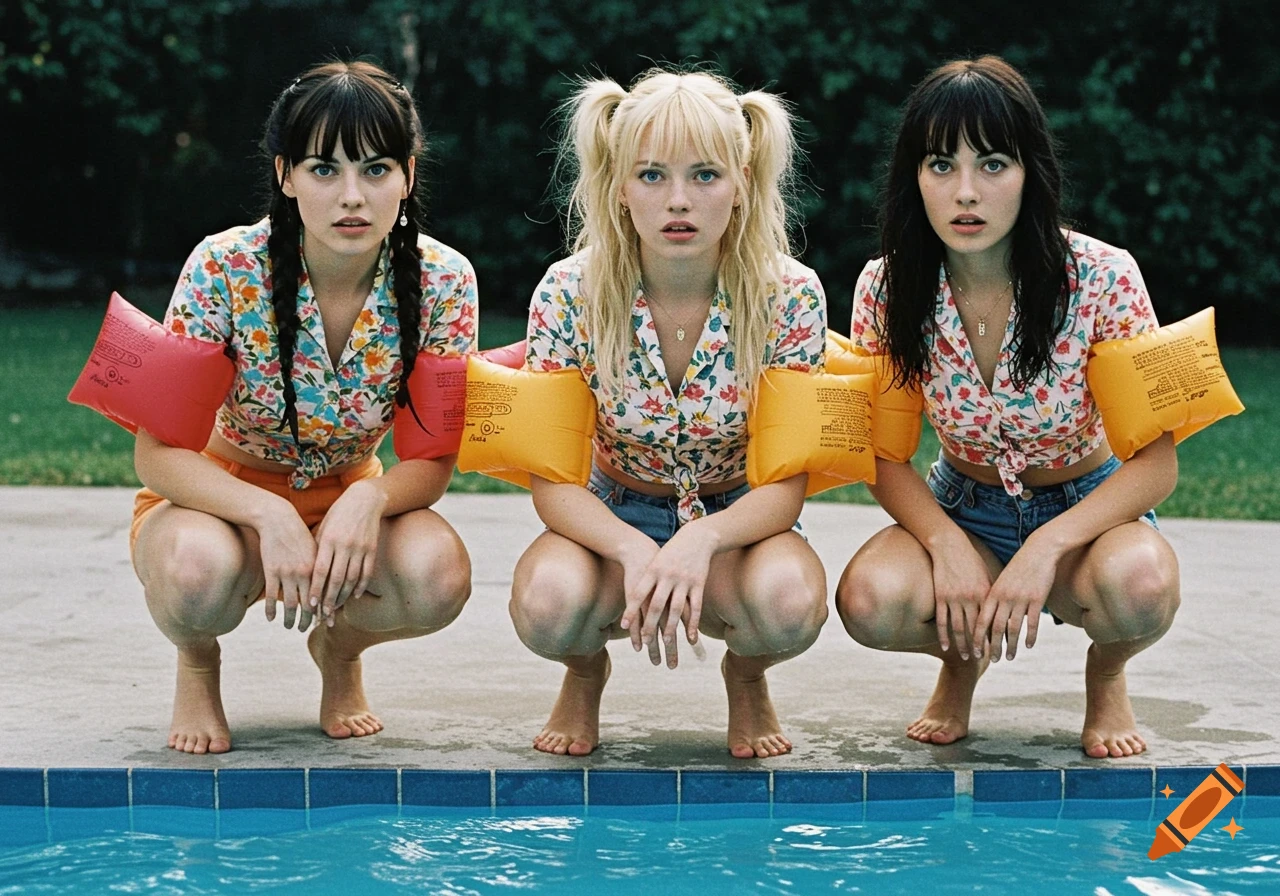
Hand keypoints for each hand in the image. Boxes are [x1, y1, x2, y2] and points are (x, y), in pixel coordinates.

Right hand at [257, 501, 317, 630]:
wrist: (277, 519)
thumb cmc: (298, 533)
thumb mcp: (315, 548)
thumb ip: (320, 567)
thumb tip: (327, 584)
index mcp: (317, 567)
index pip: (323, 596)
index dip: (324, 611)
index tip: (325, 622)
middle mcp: (304, 573)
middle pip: (308, 605)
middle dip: (308, 620)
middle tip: (306, 629)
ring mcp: (286, 573)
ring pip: (290, 605)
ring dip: (290, 620)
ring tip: (289, 627)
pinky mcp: (271, 572)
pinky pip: (272, 597)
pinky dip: (271, 610)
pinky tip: (271, 618)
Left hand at [309, 480, 386, 624]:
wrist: (364, 500)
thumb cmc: (338, 515)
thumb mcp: (323, 528)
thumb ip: (316, 549)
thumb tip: (306, 574)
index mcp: (329, 539)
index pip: (320, 570)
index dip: (316, 589)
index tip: (311, 604)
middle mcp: (345, 545)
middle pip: (336, 578)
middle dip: (329, 599)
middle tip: (323, 614)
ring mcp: (360, 548)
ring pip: (352, 578)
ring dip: (343, 596)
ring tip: (336, 608)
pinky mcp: (372, 549)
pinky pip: (367, 572)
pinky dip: (361, 586)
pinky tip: (354, 595)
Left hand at [621, 522, 714, 668]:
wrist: (696, 538)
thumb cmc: (671, 552)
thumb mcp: (656, 562)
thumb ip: (647, 580)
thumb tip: (633, 601)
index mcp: (653, 570)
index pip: (638, 594)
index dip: (631, 611)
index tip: (624, 626)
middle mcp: (668, 576)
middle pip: (657, 605)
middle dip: (650, 625)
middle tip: (645, 642)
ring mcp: (684, 580)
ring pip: (676, 608)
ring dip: (671, 626)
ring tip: (666, 641)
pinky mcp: (699, 583)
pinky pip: (695, 607)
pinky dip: (693, 623)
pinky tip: (690, 637)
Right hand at [928, 534, 992, 660]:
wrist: (949, 545)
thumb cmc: (970, 560)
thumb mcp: (985, 575)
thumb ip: (992, 594)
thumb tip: (1002, 610)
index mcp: (984, 593)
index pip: (991, 621)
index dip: (995, 638)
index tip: (999, 650)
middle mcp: (969, 598)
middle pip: (976, 629)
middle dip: (980, 646)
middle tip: (984, 660)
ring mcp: (953, 598)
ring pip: (958, 628)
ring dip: (963, 645)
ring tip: (967, 657)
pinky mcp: (940, 597)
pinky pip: (942, 621)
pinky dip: (944, 636)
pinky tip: (946, 647)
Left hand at [975, 538, 1057, 661]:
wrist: (1039, 551)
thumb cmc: (1019, 566)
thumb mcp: (1002, 581)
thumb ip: (995, 598)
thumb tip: (989, 616)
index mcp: (993, 593)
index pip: (981, 620)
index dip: (978, 638)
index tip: (976, 651)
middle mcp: (1004, 597)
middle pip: (995, 628)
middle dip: (993, 647)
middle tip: (992, 660)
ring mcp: (1021, 599)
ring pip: (1013, 628)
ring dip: (1011, 645)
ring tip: (1010, 657)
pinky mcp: (1037, 599)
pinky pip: (1032, 622)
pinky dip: (1030, 636)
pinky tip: (1028, 645)